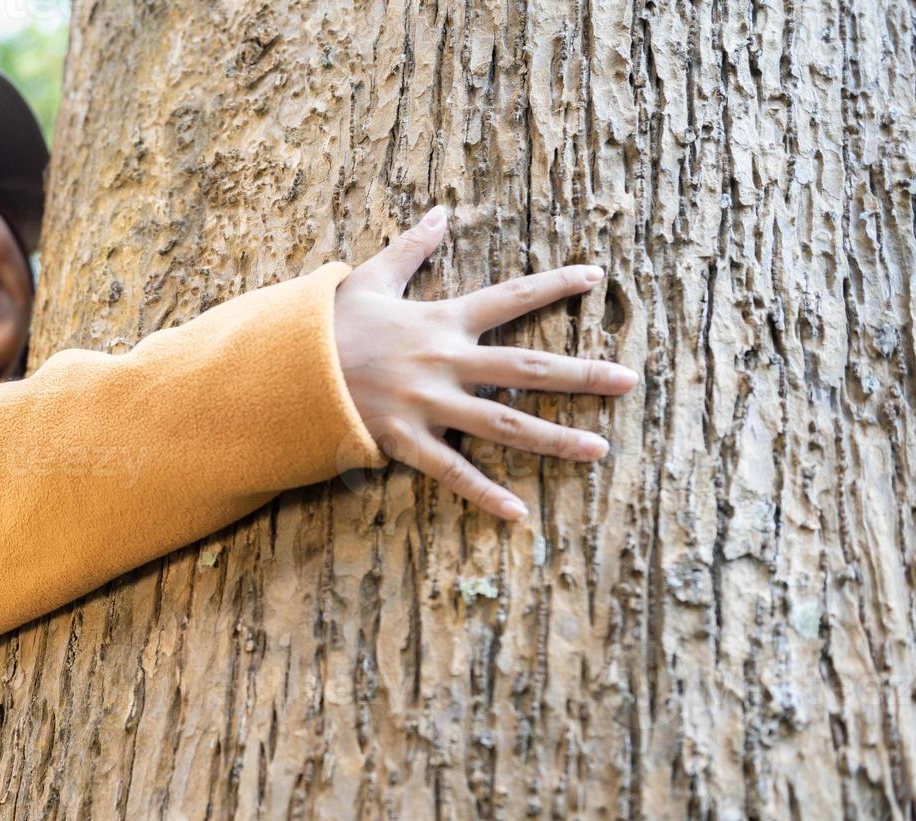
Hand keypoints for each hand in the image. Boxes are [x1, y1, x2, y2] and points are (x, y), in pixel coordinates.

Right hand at [333, 205, 639, 520]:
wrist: (285, 369)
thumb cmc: (329, 325)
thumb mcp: (370, 277)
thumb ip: (412, 248)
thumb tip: (439, 212)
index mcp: (442, 321)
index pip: (511, 297)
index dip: (555, 285)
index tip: (596, 278)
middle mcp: (446, 363)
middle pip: (528, 366)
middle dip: (582, 374)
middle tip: (629, 382)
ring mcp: (429, 405)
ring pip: (504, 423)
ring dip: (556, 438)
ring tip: (600, 449)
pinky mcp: (407, 441)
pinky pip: (453, 472)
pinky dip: (485, 494)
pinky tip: (520, 513)